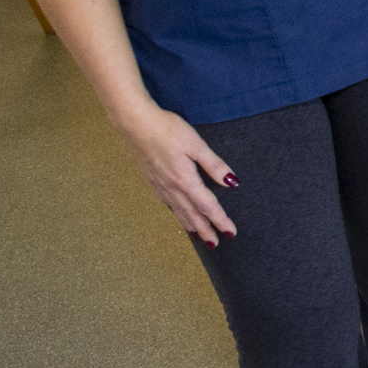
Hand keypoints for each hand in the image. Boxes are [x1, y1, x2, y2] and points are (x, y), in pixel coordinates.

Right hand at [114, 103, 237, 244]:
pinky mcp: (151, 179)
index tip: (231, 233)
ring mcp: (159, 185)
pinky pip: (167, 203)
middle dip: (205, 230)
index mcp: (185, 181)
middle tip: (216, 244)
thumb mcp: (196, 145)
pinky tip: (178, 214)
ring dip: (190, 225)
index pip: (208, 206)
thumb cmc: (167, 130)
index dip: (220, 220)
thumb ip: (214, 165)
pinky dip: (176, 214)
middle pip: (192, 214)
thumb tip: (232, 183)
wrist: (135, 123)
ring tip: (199, 237)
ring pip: (178, 211)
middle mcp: (171, 188)